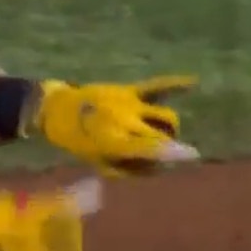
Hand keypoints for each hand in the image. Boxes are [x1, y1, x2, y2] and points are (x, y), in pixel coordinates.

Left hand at [33, 75, 199, 177]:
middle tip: (162, 152)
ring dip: (170, 127)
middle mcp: (124, 120)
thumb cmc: (79, 142)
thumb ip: (132, 168)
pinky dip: (175, 83)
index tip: (192, 155)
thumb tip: (163, 167)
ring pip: (165, 114)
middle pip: (163, 134)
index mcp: (114, 141)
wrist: (56, 110)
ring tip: (162, 133)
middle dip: (169, 146)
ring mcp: (128, 102)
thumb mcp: (100, 164)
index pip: (151, 147)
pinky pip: (156, 85)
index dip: (173, 152)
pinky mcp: (128, 89)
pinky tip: (194, 82)